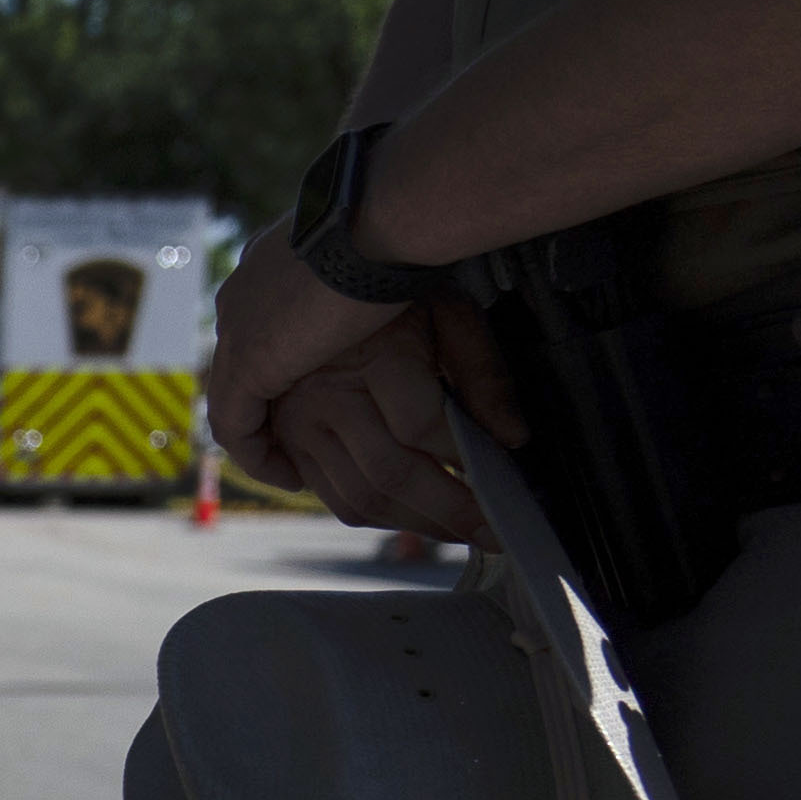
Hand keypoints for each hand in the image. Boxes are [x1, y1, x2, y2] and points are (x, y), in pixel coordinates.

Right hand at [232, 308, 518, 544]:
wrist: (318, 267)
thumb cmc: (392, 284)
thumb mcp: (449, 311)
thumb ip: (483, 372)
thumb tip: (512, 438)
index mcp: (371, 356)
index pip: (423, 428)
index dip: (466, 460)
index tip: (505, 483)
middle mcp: (326, 395)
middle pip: (390, 474)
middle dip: (449, 510)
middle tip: (492, 532)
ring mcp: (299, 421)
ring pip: (359, 496)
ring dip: (415, 524)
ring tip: (459, 531)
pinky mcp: (287, 439)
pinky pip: (331, 495)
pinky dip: (375, 515)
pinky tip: (413, 517)